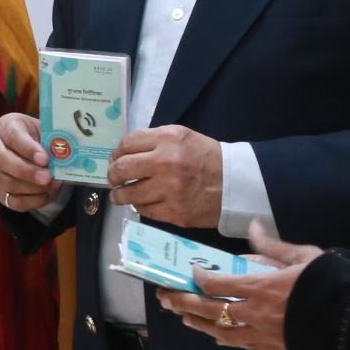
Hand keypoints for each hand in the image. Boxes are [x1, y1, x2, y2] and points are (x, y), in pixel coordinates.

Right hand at [0, 112, 55, 210]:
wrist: (32, 148)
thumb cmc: (40, 137)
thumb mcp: (46, 131)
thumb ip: (51, 142)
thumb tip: (62, 158)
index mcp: (6, 126)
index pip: (12, 136)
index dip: (28, 149)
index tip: (45, 159)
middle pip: (2, 161)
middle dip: (27, 172)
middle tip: (47, 177)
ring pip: (6, 183)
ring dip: (32, 188)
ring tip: (51, 186)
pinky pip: (11, 201)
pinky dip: (30, 201)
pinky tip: (45, 195)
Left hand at [109, 124, 223, 229]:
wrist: (237, 184)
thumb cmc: (206, 158)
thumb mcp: (182, 137)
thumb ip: (152, 141)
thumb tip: (122, 154)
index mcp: (168, 140)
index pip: (126, 144)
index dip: (116, 153)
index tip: (115, 160)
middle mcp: (166, 163)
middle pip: (121, 169)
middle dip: (112, 175)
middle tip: (114, 179)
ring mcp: (170, 190)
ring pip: (128, 194)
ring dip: (120, 195)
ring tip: (121, 194)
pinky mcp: (175, 212)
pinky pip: (144, 210)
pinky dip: (140, 206)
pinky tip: (144, 202)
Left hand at [157, 226, 319, 349]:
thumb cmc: (330, 285)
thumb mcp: (304, 257)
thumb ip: (274, 246)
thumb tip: (254, 228)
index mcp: (260, 288)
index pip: (215, 283)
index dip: (198, 277)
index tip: (192, 271)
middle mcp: (255, 313)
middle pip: (208, 310)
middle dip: (182, 302)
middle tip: (165, 296)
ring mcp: (263, 334)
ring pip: (219, 331)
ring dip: (198, 323)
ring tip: (182, 316)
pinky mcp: (274, 348)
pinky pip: (241, 344)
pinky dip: (225, 338)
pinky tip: (217, 335)